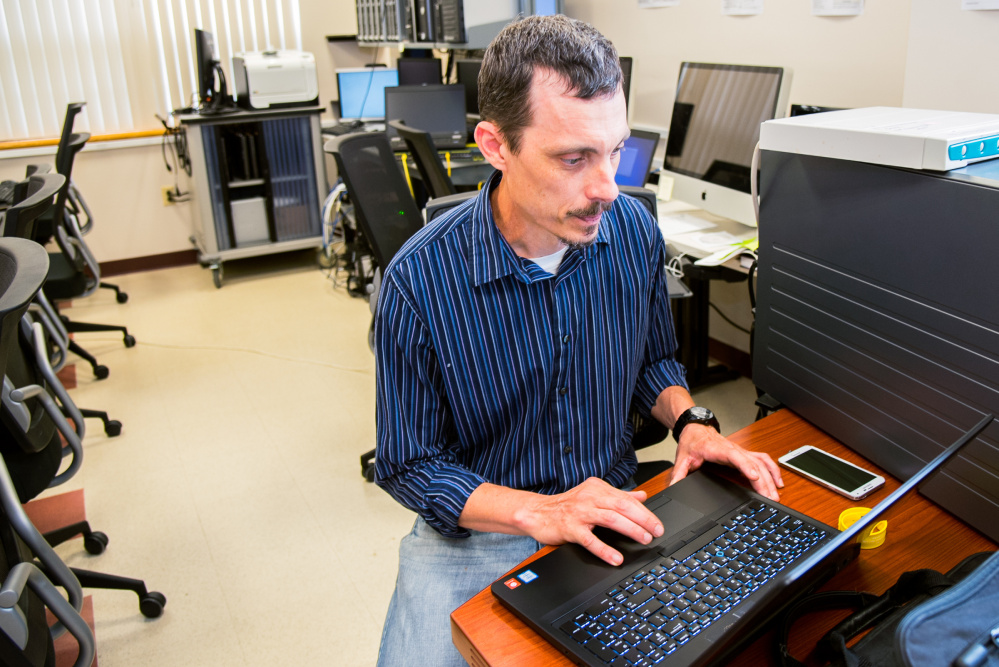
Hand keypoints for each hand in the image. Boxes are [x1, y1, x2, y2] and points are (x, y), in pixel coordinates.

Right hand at [520, 478, 664, 565]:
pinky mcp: (570, 528)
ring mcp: (579, 512)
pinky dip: (604, 549)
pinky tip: (615, 558)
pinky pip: (590, 539)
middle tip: (657, 531)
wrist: (537, 512)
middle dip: (643, 519)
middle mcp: (589, 497)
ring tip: (644, 539)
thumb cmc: (566, 506)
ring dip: (630, 530)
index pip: (626, 499)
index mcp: (597, 488)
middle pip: (622, 506)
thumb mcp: (593, 496)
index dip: (644, 512)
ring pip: (611, 519)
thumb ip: (617, 496)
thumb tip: (642, 496)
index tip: (657, 524)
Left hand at [669, 424, 783, 500]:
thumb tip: (674, 487)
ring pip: (761, 463)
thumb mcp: (681, 458)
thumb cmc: (692, 442)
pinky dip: (773, 470)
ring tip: (776, 495)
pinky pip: (763, 459)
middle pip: (752, 463)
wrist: (696, 428)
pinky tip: (778, 482)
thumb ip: (678, 473)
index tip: (754, 476)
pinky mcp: (745, 453)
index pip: (734, 457)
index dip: (745, 466)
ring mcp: (741, 451)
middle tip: (769, 498)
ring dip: (770, 478)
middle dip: (763, 481)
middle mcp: (733, 449)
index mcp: (717, 450)